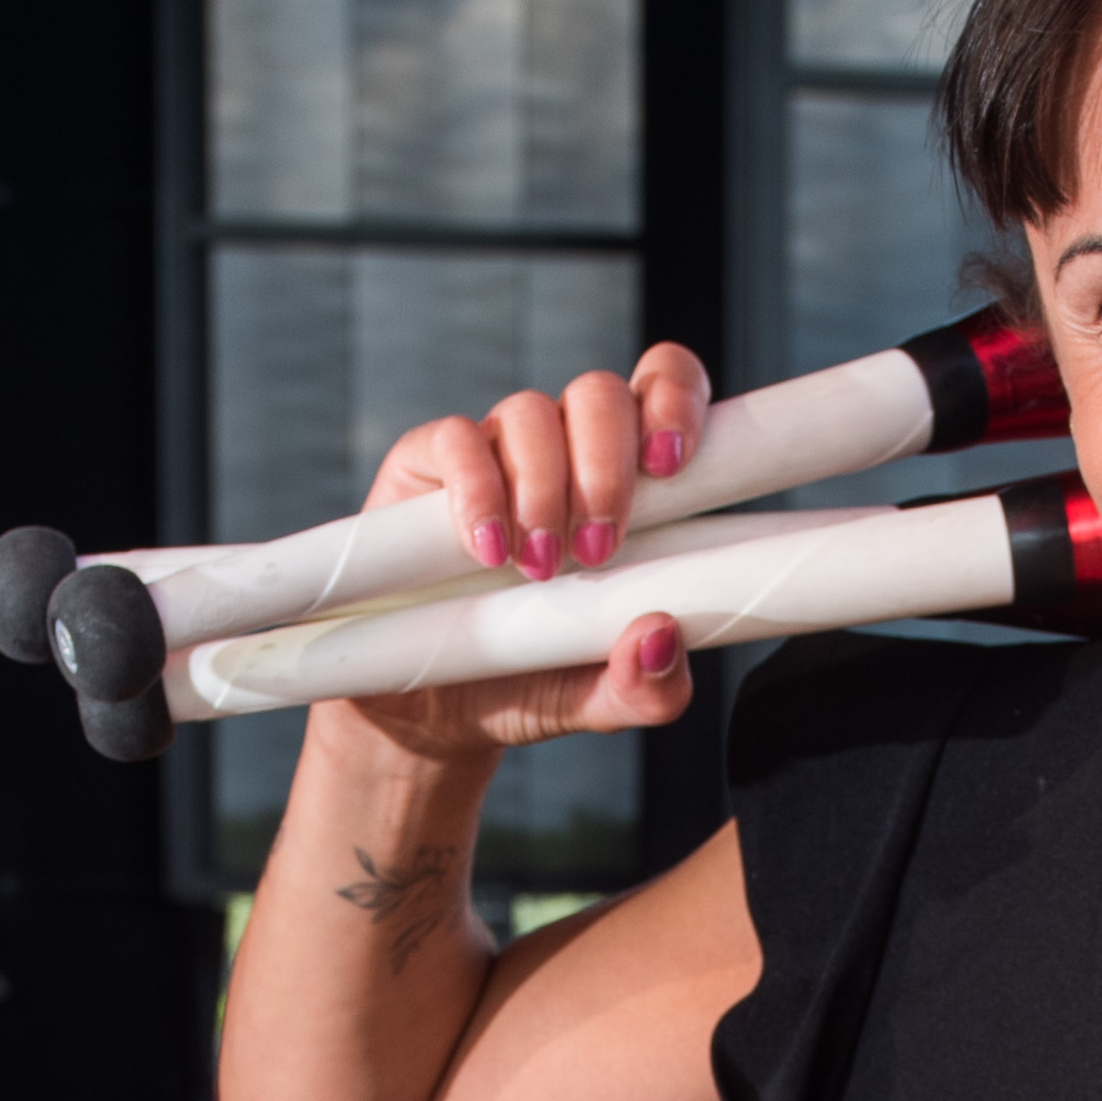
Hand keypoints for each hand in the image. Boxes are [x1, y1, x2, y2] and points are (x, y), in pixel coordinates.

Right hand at [317, 344, 717, 777]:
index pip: (662, 387)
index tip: (672, 461)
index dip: (675, 396)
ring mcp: (494, 450)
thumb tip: (663, 635)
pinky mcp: (426, 465)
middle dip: (607, 465)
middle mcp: (563, 449)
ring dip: (543, 486)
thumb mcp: (599, 700)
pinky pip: (455, 440)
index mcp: (626, 478)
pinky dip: (476, 489)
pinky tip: (487, 548)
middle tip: (597, 550)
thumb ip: (648, 686)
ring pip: (530, 412)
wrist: (432, 714)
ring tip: (538, 567)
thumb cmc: (531, 680)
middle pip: (598, 395)